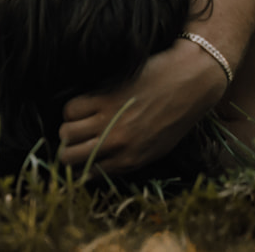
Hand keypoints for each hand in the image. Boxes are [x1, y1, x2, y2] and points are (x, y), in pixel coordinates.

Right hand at [58, 38, 228, 171]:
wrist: (189, 82)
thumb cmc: (176, 116)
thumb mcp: (156, 149)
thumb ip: (126, 159)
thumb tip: (98, 164)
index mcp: (131, 160)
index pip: (88, 172)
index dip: (78, 165)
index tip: (78, 157)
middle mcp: (117, 144)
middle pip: (69, 155)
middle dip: (67, 148)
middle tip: (74, 139)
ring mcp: (108, 120)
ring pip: (65, 131)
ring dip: (68, 127)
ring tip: (78, 121)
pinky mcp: (103, 97)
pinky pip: (71, 108)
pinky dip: (72, 108)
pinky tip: (85, 104)